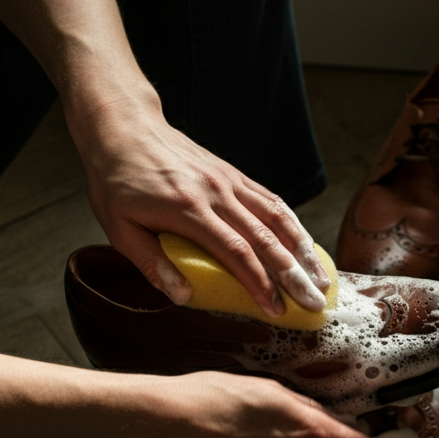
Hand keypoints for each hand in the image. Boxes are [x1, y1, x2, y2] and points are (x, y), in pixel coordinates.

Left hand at [69, 91, 331, 317]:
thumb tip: (183, 296)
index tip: (275, 309)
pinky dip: (292, 223)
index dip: (259, 283)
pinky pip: (270, 199)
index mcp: (188, 210)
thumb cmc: (117, 181)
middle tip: (314, 303)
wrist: (124, 128)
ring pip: (276, 217)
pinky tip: (305, 244)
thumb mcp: (119, 227)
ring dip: (302, 250)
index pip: (235, 252)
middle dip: (293, 275)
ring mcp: (228, 181)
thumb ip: (151, 262)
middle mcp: (216, 193)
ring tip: (321, 278)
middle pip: (266, 238)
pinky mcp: (233, 174)